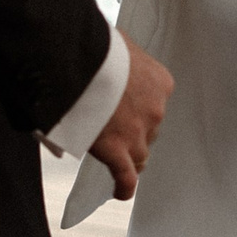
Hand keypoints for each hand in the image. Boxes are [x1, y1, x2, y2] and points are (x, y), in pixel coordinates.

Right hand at [88, 36, 172, 199]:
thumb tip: (106, 60)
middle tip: (113, 126)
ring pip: (139, 154)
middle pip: (149, 130)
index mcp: (159, 82)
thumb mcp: (117, 46)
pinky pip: (125, 176)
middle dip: (133, 130)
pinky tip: (121, 192)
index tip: (126, 108)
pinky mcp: (116, 149)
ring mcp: (137, 132)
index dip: (139, 109)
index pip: (155, 103)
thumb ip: (120, 62)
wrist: (77, 57)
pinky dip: (124, 186)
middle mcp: (155, 109)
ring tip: (117, 158)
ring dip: (129, 155)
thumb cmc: (94, 45)